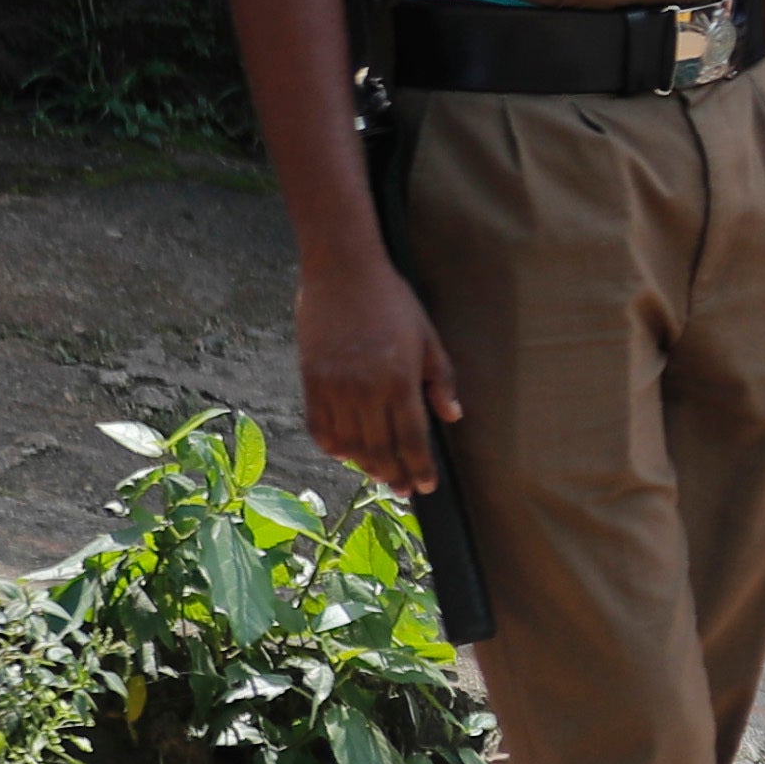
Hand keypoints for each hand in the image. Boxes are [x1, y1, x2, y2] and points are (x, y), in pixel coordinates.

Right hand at [299, 249, 459, 494]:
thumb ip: (441, 380)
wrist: (343, 272)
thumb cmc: (393, 301)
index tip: (426, 487)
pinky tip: (344, 454)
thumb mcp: (428, 337)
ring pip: (350, 443)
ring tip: (378, 476)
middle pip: (380, 448)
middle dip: (394, 474)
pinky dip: (332, 445)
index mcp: (400, 380)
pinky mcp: (311, 379)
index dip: (420, 467)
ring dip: (364, 465)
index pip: (412, 438)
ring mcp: (335, 386)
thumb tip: (453, 418)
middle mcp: (366, 390)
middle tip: (403, 491)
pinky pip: (319, 425)